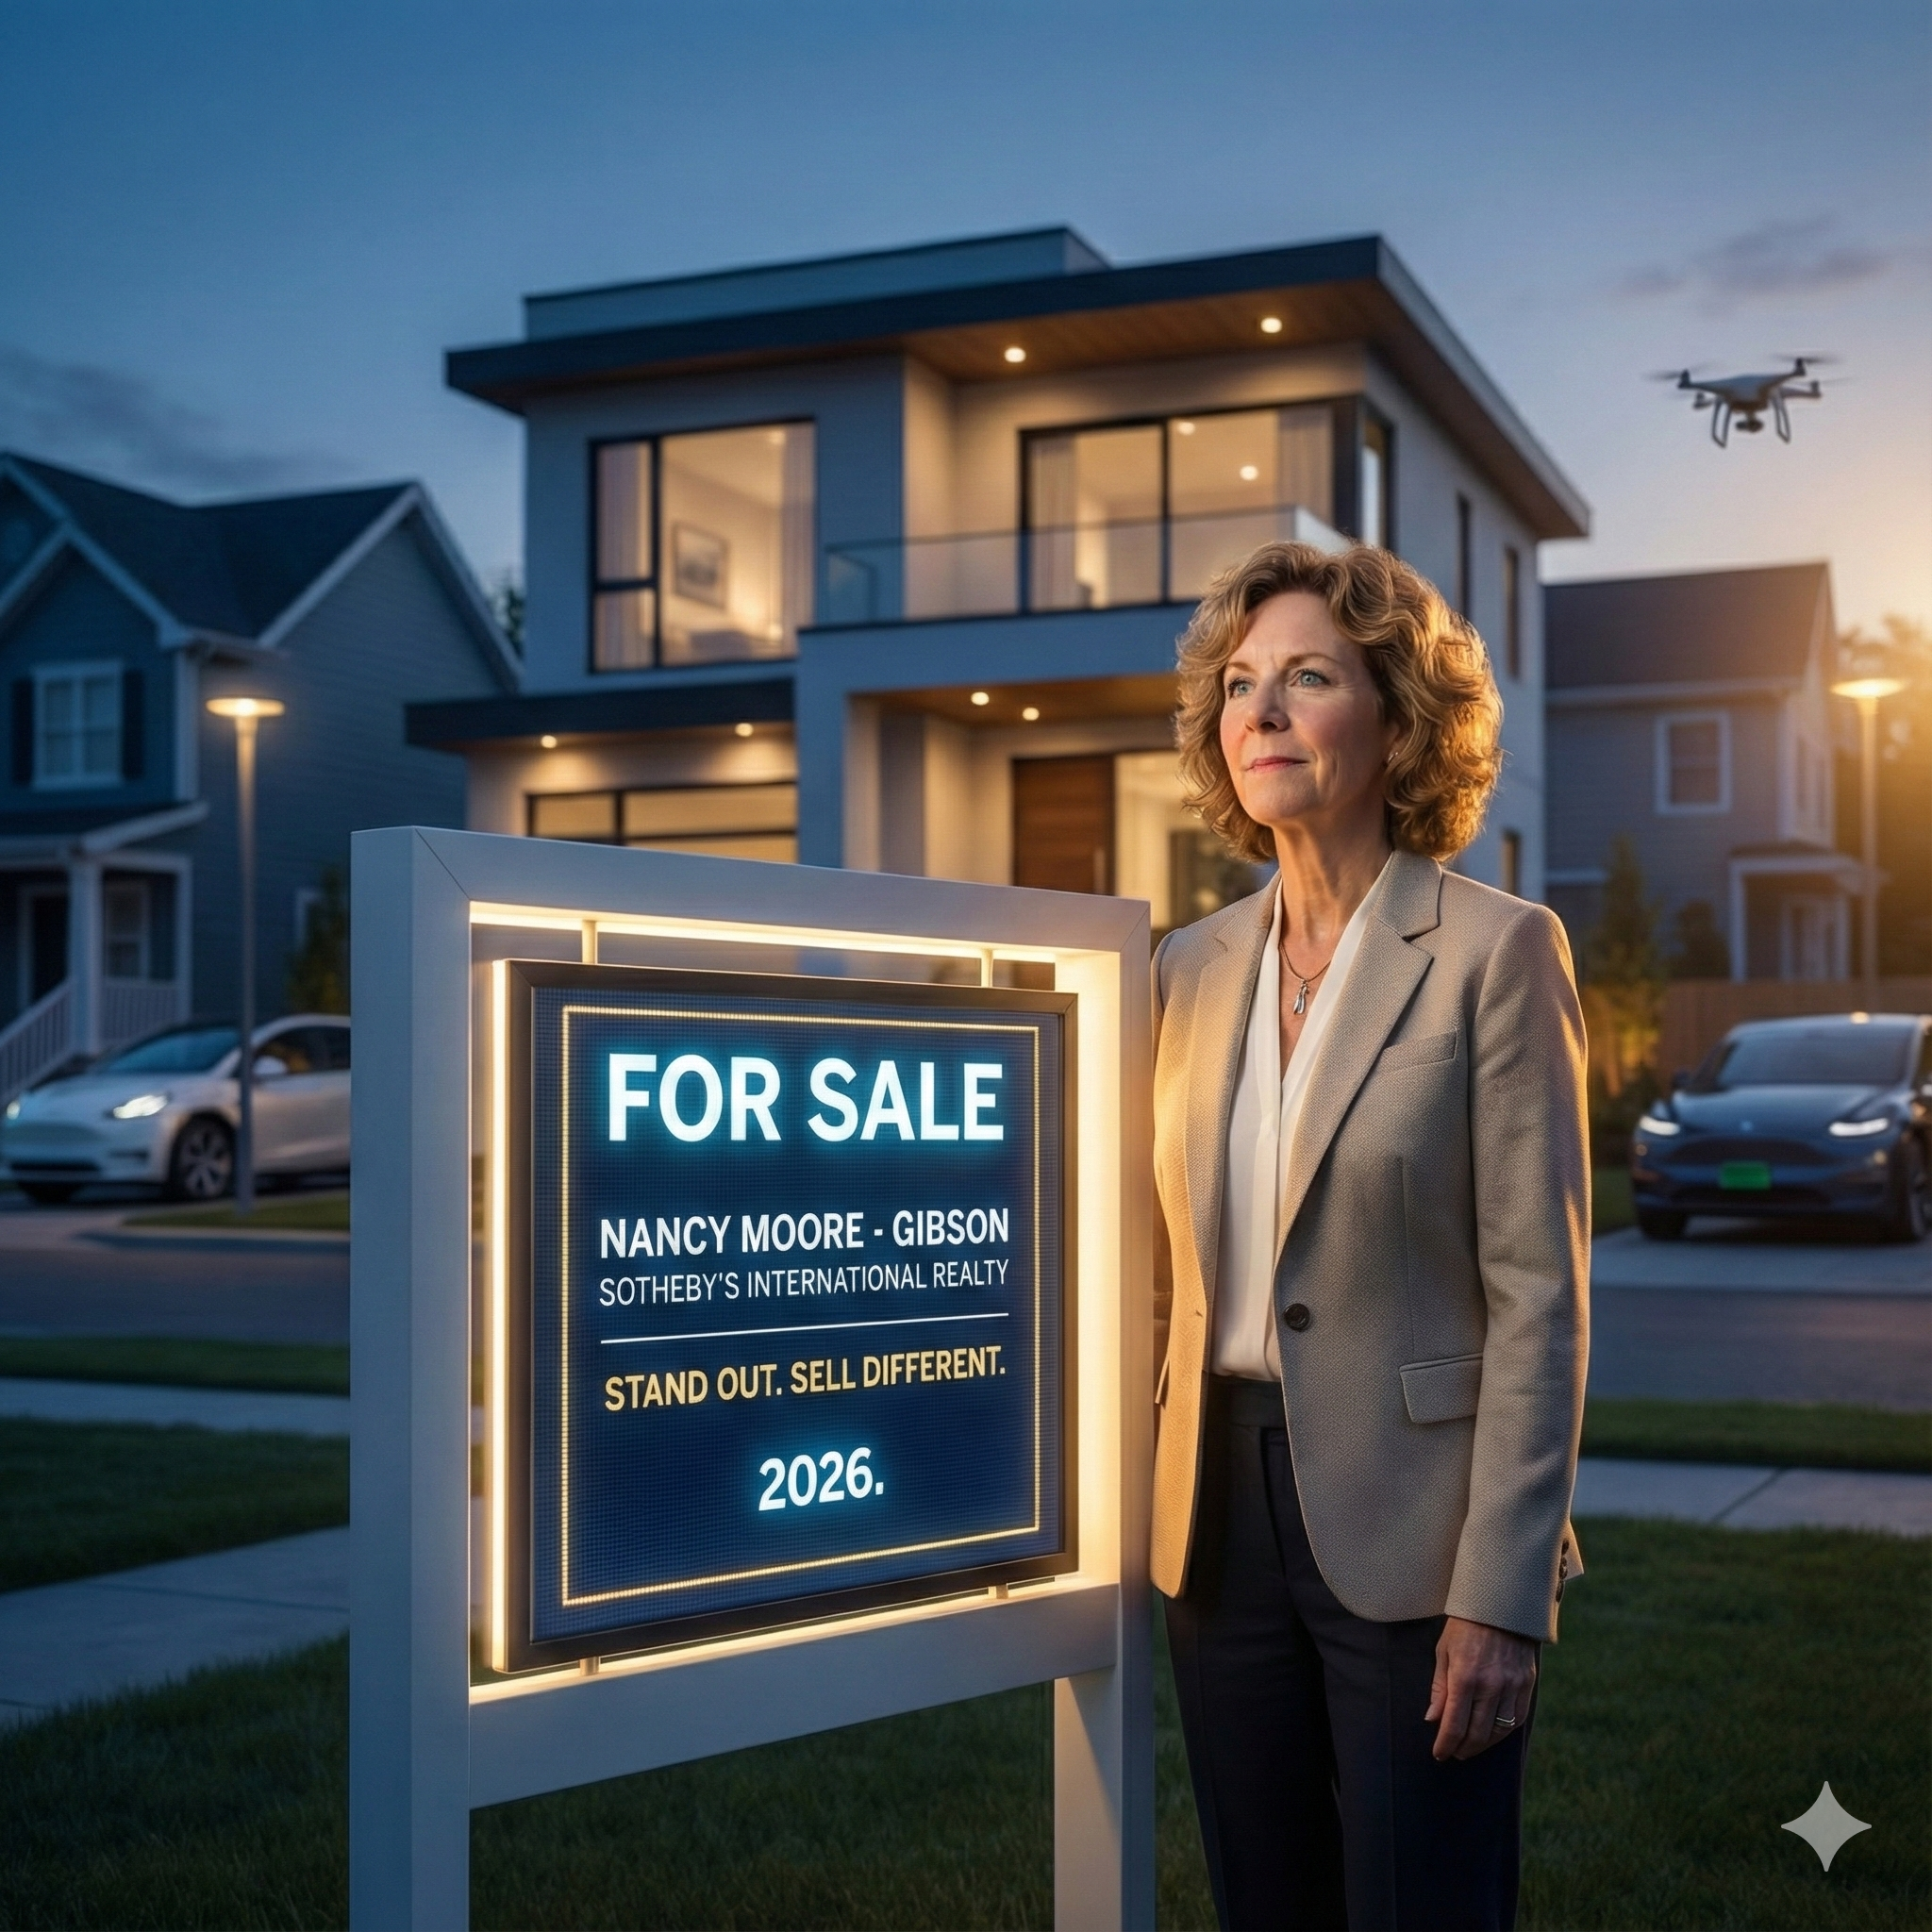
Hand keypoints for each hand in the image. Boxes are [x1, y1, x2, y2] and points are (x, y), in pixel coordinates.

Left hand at [1425, 1615, 1536, 1760]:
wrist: (1501, 1605)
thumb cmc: (1465, 1626)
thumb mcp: (1444, 1651)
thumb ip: (1439, 1688)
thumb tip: (1432, 1719)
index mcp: (1465, 1676)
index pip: (1454, 1724)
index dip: (1445, 1744)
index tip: (1439, 1754)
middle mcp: (1491, 1685)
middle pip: (1477, 1733)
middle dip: (1463, 1748)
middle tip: (1453, 1753)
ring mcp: (1512, 1686)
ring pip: (1499, 1731)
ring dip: (1483, 1745)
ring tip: (1470, 1747)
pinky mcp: (1527, 1684)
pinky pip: (1518, 1719)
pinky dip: (1503, 1732)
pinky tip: (1492, 1734)